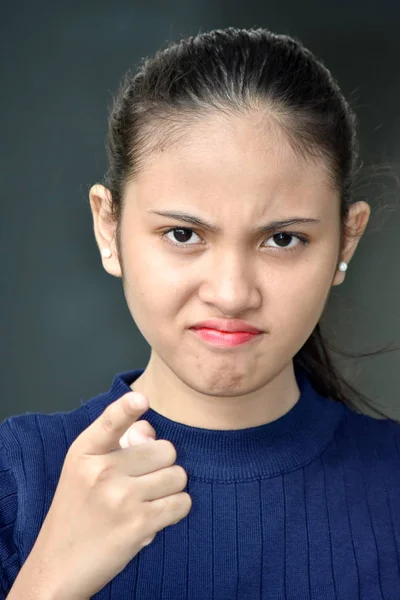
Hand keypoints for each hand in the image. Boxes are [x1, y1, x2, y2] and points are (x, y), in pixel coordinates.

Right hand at [19, 391, 191, 598]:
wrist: (59, 566)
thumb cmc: (79, 510)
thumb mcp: (86, 469)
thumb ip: (119, 442)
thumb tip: (150, 428)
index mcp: (85, 452)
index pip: (111, 422)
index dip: (127, 408)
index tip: (140, 399)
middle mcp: (101, 471)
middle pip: (165, 449)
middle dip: (162, 465)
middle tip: (143, 482)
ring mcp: (120, 498)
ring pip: (178, 476)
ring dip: (170, 489)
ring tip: (146, 501)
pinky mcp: (138, 524)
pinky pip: (182, 503)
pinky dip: (176, 509)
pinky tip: (155, 516)